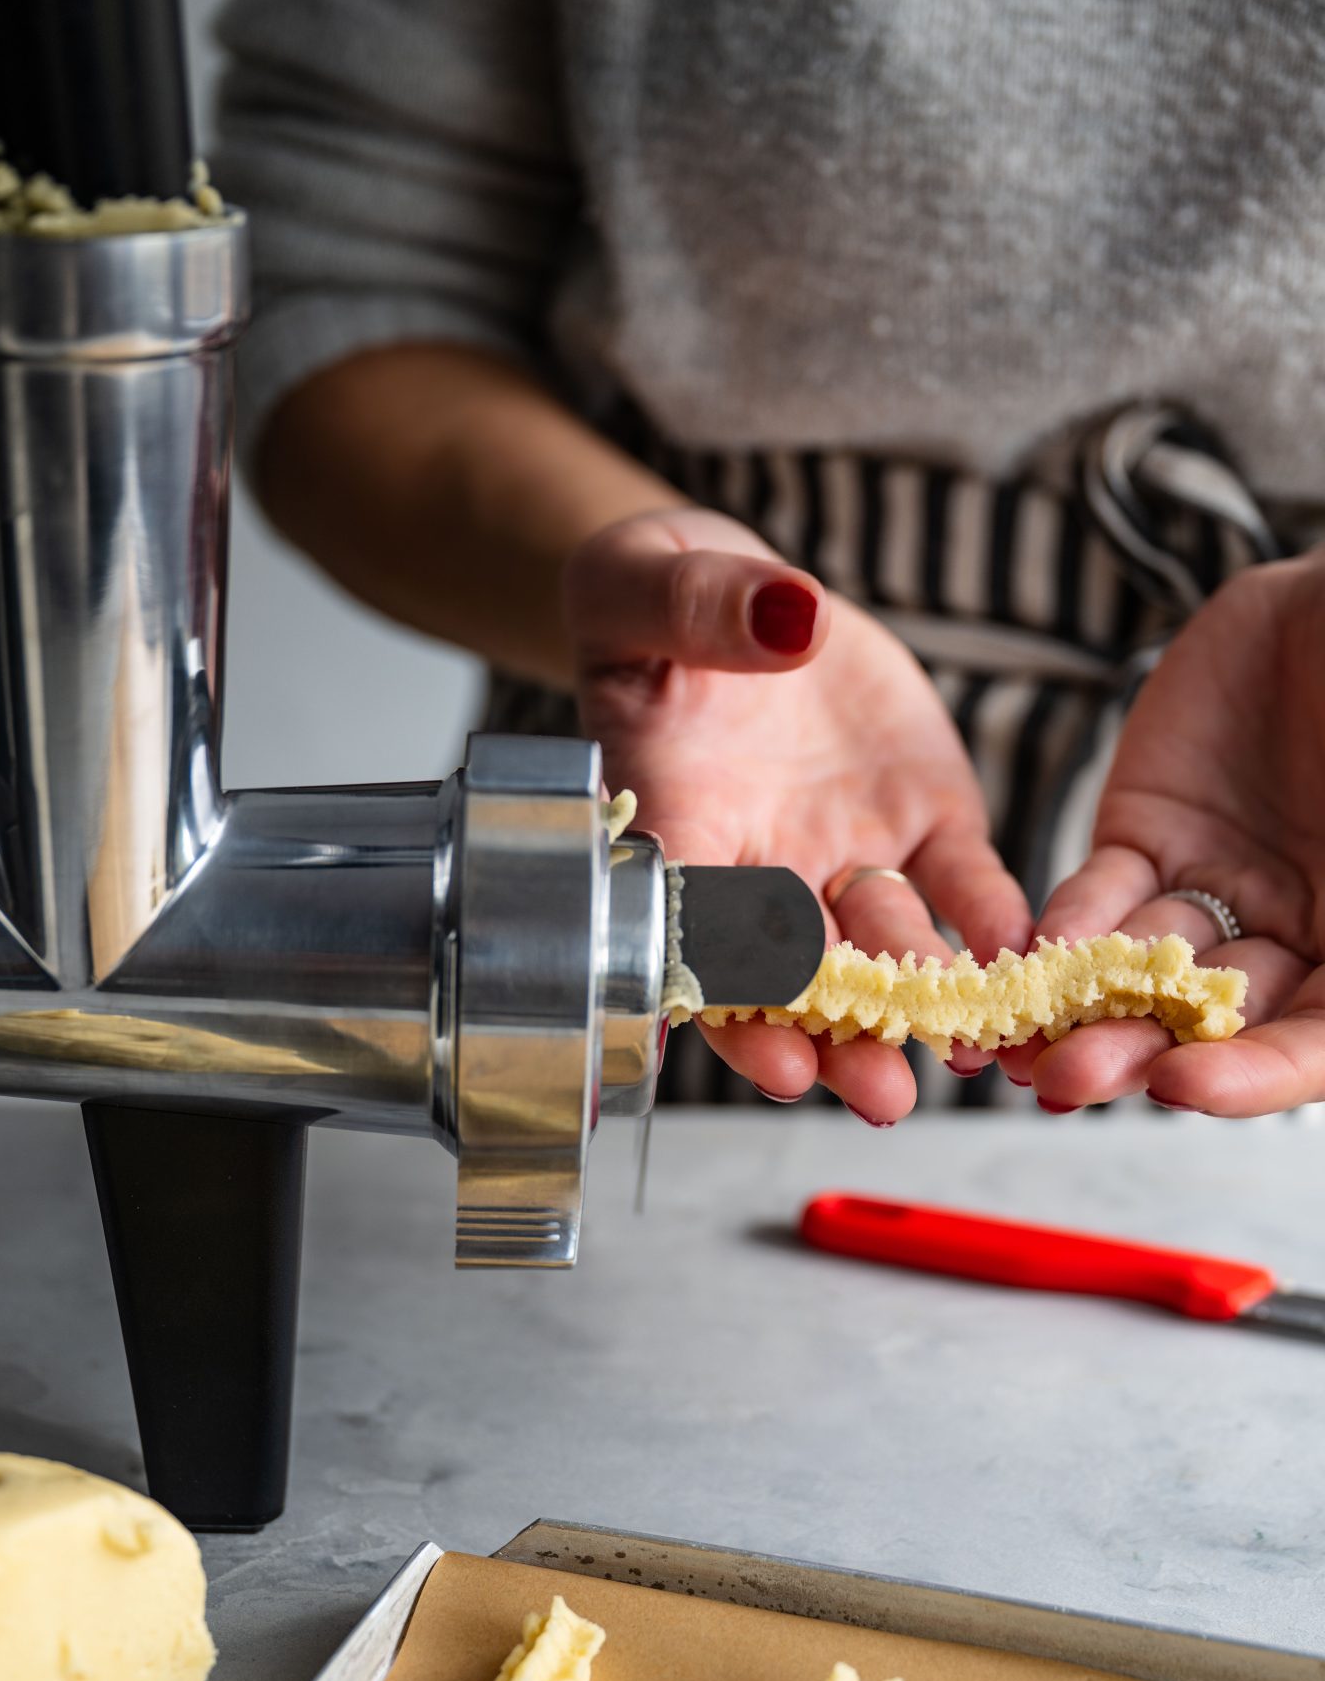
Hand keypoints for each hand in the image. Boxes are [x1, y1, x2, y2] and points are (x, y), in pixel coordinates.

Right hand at [566, 508, 1032, 1115]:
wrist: (739, 597)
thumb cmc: (658, 600)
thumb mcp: (650, 584)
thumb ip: (700, 605)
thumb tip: (782, 616)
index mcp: (677, 829)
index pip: (695, 936)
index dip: (731, 1007)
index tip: (773, 1059)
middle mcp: (764, 868)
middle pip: (797, 975)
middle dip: (838, 1037)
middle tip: (878, 1095)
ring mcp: (849, 855)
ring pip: (887, 948)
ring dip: (923, 1004)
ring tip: (968, 1052)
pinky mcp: (927, 824)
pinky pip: (967, 888)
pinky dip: (997, 926)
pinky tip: (1030, 961)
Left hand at [1028, 556, 1324, 1115]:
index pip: (1310, 1049)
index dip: (1252, 1077)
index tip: (1183, 1087)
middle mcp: (1295, 936)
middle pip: (1211, 1022)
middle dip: (1138, 1052)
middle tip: (1070, 1077)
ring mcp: (1219, 886)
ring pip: (1141, 970)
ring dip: (1084, 1008)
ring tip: (1031, 1040)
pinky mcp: (1150, 833)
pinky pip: (1102, 892)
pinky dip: (1069, 922)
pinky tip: (1036, 947)